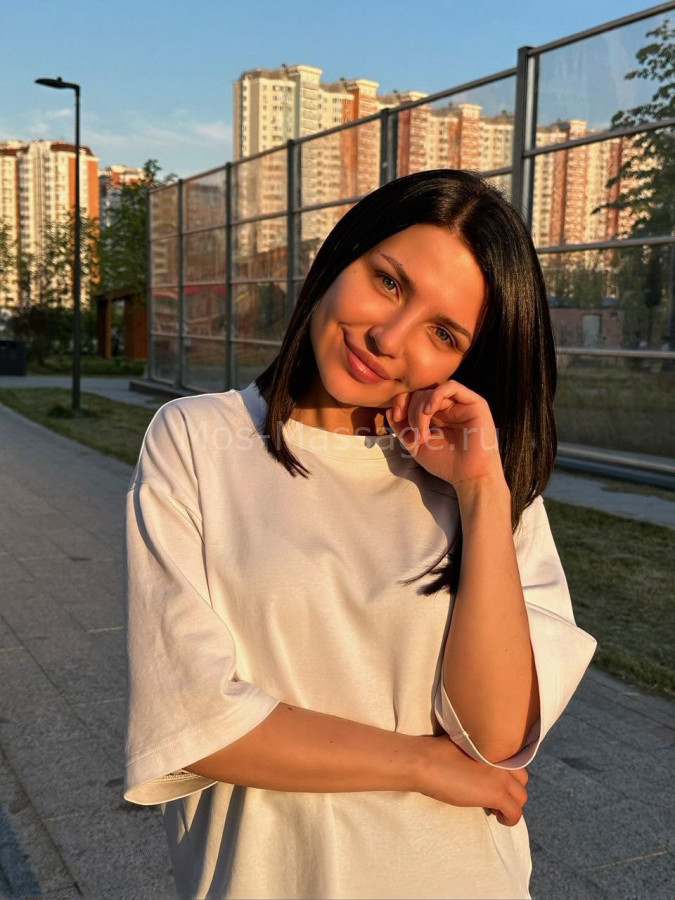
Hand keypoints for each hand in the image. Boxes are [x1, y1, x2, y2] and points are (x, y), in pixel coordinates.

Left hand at [386, 381, 504, 489]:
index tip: (396, 417)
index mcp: (436, 414)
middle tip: (414, 434)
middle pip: (421, 393)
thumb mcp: (416, 445)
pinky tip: (429, 411)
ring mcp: (461, 403)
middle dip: (410, 410)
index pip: (414, 397)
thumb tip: (390, 410)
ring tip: (422, 433)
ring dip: (420, 410)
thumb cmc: (445, 463)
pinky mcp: (474, 403)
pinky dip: (435, 395)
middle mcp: (448, 406)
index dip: (402, 402)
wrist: (468, 476)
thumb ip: (402, 428)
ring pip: (432, 390)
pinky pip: (451, 387)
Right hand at [417, 734, 527, 826]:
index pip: (515, 763)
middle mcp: (503, 760)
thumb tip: (479, 765)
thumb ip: (479, 755)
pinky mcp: (497, 794)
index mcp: (494, 747)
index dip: (507, 776)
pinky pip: (515, 813)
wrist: (426, 762)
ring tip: (495, 808)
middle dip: (512, 789)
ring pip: (521, 797)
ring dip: (511, 804)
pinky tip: (497, 817)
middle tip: (494, 795)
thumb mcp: (463, 749)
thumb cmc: (436, 753)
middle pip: (522, 779)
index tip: (494, 783)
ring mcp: (502, 777)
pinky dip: (509, 819)